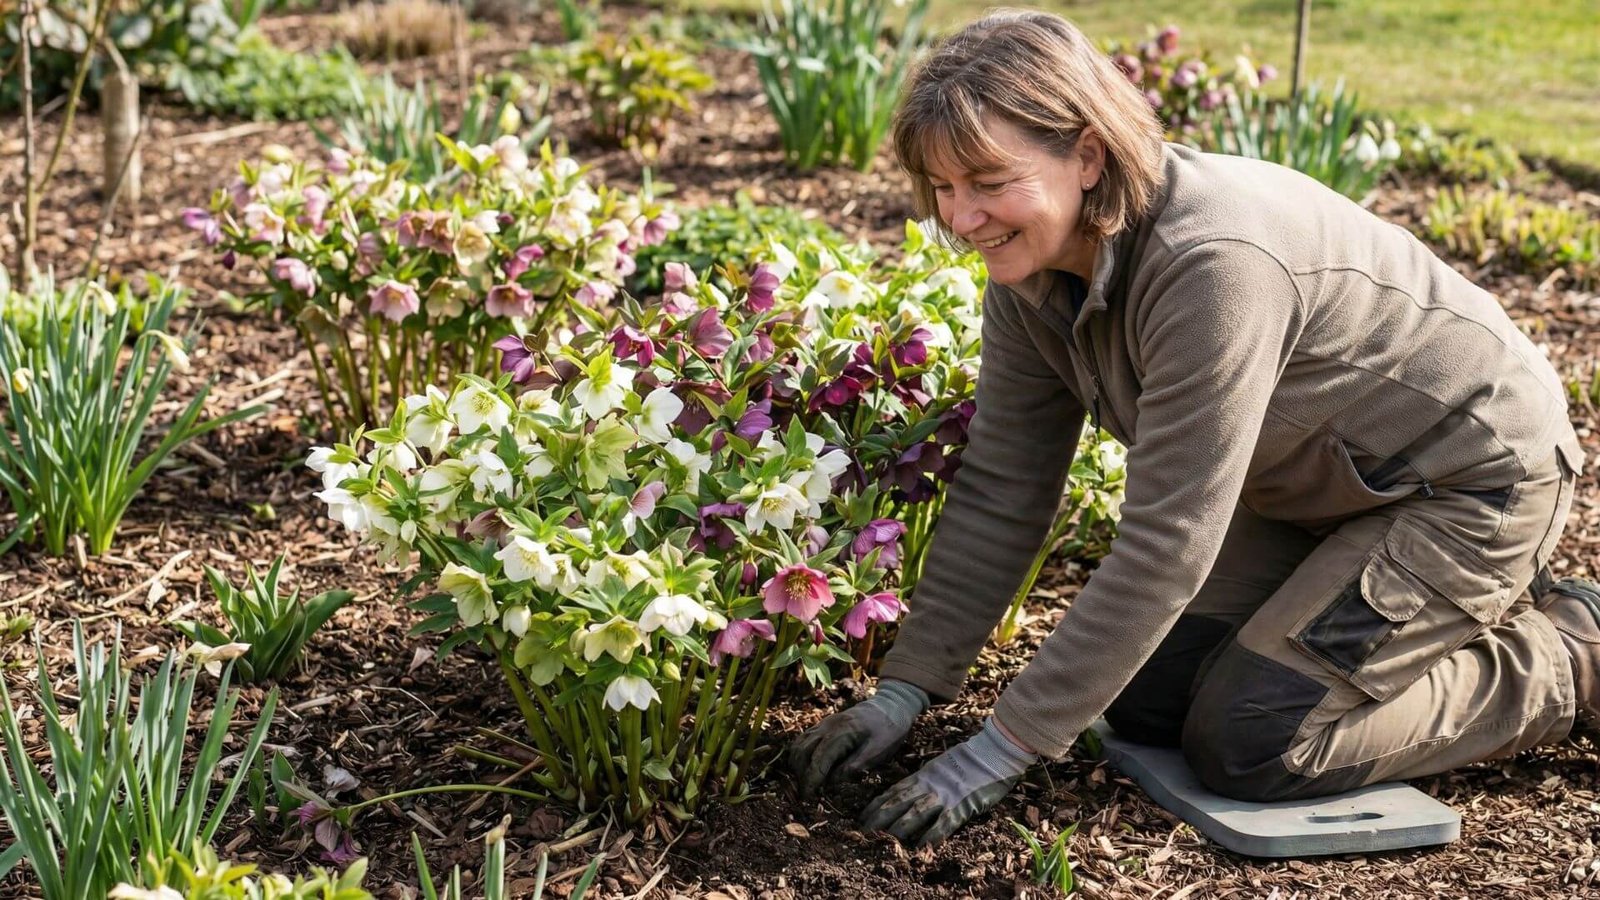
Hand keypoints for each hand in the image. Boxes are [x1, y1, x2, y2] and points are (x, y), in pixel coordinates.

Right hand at [789, 679, 928, 800]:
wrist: (892, 704)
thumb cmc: (889, 729)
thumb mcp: (878, 751)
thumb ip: (854, 766)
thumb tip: (832, 783)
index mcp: (842, 733)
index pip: (818, 760)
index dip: (811, 779)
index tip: (807, 797)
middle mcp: (828, 726)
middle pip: (803, 752)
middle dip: (801, 774)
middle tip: (806, 793)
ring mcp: (824, 723)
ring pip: (799, 744)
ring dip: (798, 764)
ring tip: (805, 782)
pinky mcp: (824, 724)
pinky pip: (804, 738)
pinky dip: (800, 754)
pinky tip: (806, 766)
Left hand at [859, 718, 1036, 847]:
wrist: (992, 753)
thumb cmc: (967, 761)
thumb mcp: (938, 767)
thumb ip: (924, 780)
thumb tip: (907, 794)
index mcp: (922, 776)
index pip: (893, 791)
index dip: (876, 805)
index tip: (861, 817)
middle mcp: (928, 785)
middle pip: (897, 802)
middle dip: (878, 818)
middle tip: (863, 833)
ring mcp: (944, 795)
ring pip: (915, 813)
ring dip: (898, 828)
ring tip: (883, 841)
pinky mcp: (962, 805)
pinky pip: (943, 823)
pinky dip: (931, 835)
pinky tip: (921, 847)